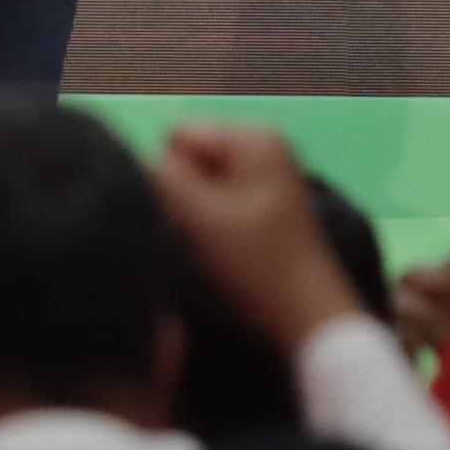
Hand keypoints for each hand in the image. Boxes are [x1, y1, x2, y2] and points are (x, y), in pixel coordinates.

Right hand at [152, 120, 359, 348]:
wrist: (305, 315)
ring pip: (201, 177)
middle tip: (200, 230)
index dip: (170, 175)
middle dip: (184, 189)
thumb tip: (144, 158)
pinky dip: (213, 217)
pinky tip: (225, 245)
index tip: (188, 213)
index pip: (177, 134)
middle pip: (191, 153)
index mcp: (254, 135)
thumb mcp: (199, 215)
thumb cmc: (254, 263)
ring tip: (213, 241)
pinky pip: (220, 194)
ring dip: (196, 207)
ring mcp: (269, 171)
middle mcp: (265, 142)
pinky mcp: (267, 199)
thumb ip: (164, 176)